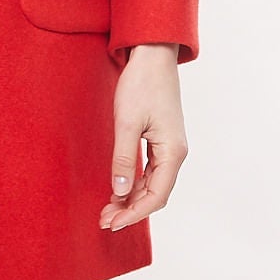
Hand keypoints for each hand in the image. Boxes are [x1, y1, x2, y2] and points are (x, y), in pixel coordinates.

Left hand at [101, 43, 187, 229]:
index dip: (134, 213)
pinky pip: (149, 171)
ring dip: (131, 198)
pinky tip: (117, 189)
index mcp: (172, 152)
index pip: (156, 196)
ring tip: (107, 209)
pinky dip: (133, 183)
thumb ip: (123, 159)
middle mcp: (175, 153)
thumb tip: (119, 191)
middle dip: (130, 210)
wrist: (152, 56)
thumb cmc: (141, 85)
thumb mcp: (126, 123)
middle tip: (104, 220)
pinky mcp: (161, 140)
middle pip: (155, 194)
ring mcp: (170, 147)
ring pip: (152, 184)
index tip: (112, 223)